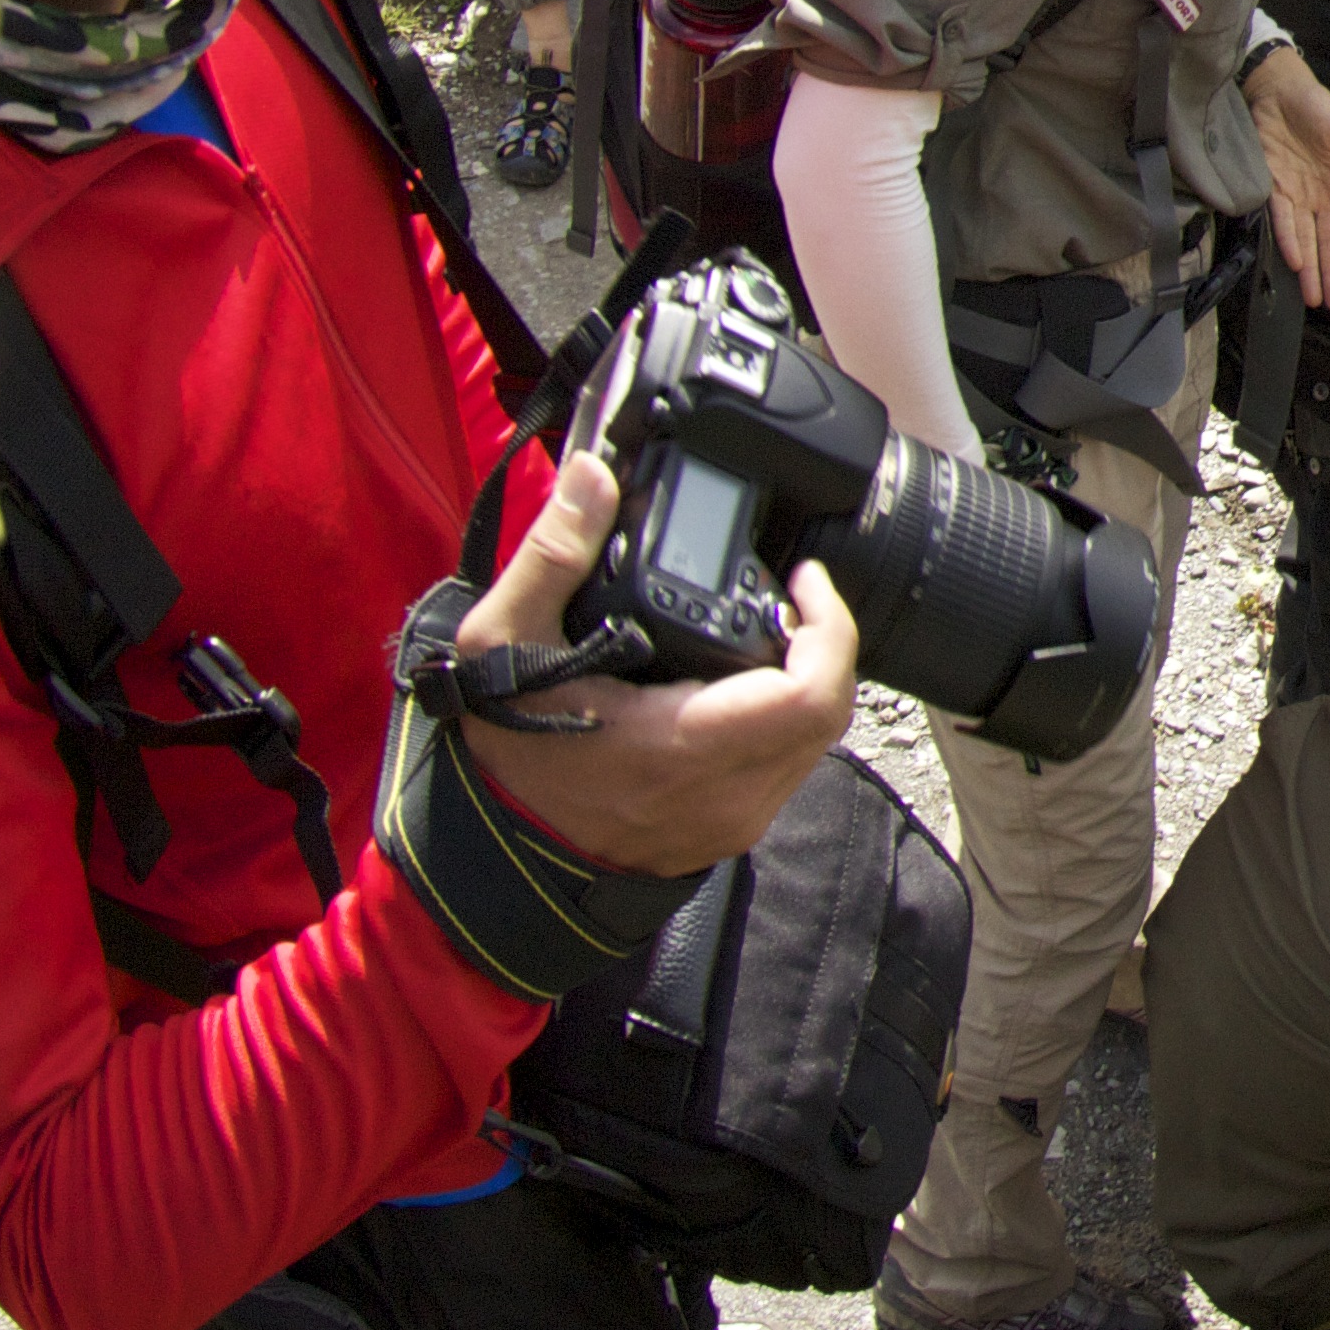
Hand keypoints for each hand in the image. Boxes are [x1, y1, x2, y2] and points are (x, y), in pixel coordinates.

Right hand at [457, 454, 859, 877]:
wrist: (498, 852)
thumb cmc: (505, 754)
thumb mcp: (503, 643)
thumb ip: (553, 555)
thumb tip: (594, 477)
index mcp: (679, 746)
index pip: (811, 695)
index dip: (831, 627)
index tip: (805, 580)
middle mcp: (722, 794)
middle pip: (829, 713)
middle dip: (825, 644)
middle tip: (792, 596)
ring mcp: (730, 821)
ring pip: (816, 744)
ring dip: (809, 682)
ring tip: (774, 631)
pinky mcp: (728, 833)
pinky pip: (788, 770)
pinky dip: (785, 721)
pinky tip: (747, 685)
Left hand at [1248, 44, 1329, 312]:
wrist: (1278, 91)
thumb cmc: (1318, 108)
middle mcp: (1322, 197)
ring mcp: (1298, 197)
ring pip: (1306, 241)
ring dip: (1309, 269)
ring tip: (1312, 298)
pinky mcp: (1272, 190)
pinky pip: (1281, 222)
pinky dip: (1287, 242)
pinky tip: (1293, 262)